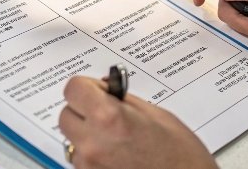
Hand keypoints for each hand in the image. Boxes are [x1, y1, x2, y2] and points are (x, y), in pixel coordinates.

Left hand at [59, 76, 216, 168]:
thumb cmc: (181, 156)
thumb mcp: (155, 114)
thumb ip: (122, 101)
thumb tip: (105, 91)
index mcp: (108, 119)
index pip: (73, 89)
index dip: (87, 87)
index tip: (99, 90)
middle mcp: (92, 144)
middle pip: (66, 115)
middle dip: (84, 110)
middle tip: (108, 112)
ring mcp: (89, 166)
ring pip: (72, 140)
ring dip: (87, 134)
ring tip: (117, 138)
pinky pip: (82, 160)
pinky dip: (94, 154)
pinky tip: (117, 155)